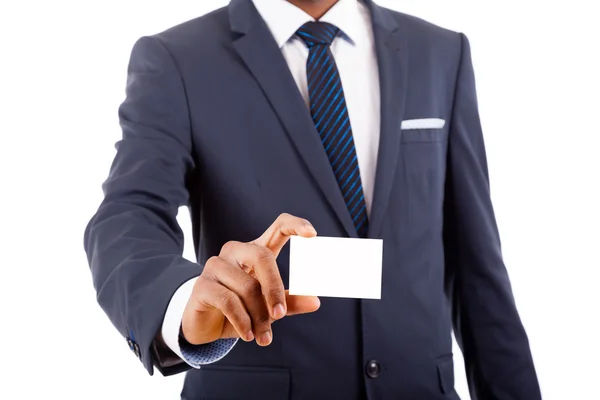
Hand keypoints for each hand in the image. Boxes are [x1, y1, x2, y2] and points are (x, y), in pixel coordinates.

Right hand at [181, 213, 320, 346]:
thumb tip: (315, 302)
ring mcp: (216, 265)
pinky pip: (228, 301)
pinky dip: (242, 321)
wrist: (205, 326)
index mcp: (256, 251)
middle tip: (280, 314)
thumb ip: (289, 302)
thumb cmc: (240, 309)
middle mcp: (236, 251)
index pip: (278, 227)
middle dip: (274, 288)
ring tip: (264, 337)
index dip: (295, 225)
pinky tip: (248, 335)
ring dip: (259, 316)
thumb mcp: (267, 306)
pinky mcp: (203, 284)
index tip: (312, 234)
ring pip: (247, 286)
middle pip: (262, 257)